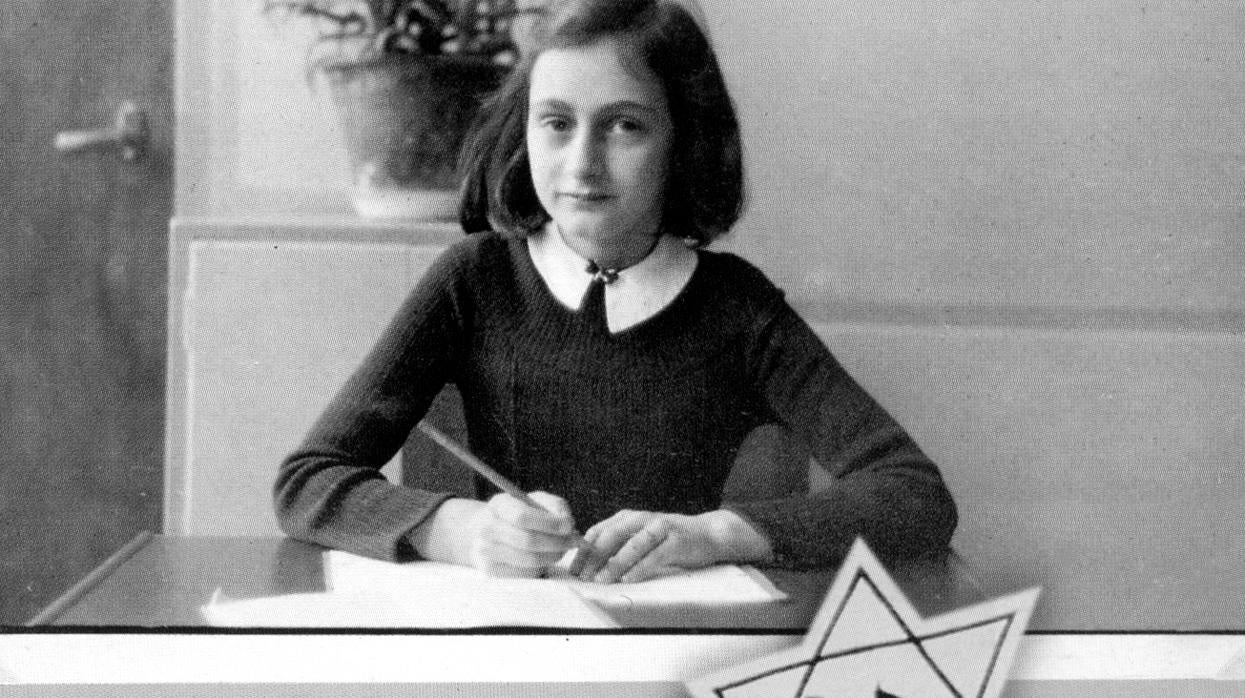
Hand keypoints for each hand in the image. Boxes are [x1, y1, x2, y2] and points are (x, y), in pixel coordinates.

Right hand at [465, 491, 576, 577]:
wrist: (490, 530)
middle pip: (527, 541)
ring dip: (553, 556)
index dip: (549, 523)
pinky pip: (526, 573)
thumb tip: (567, 525)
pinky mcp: (492, 570)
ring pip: (529, 560)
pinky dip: (542, 567)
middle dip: (557, 543)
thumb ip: (555, 506)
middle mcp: (487, 528)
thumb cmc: (521, 512)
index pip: (522, 517)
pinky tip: (545, 557)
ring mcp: (486, 551)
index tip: (569, 526)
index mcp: (498, 505)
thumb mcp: (536, 500)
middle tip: (572, 541)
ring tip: (562, 549)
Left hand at [571, 509, 765, 583]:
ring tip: (602, 579)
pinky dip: (640, 567)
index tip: (573, 569)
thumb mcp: (639, 538)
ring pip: (632, 544)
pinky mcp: (675, 540)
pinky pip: (654, 555)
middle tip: (584, 576)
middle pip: (611, 535)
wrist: (707, 534)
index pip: (598, 531)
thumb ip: (618, 546)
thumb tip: (589, 566)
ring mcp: (659, 527)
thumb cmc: (668, 540)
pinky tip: (629, 579)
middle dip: (595, 557)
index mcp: (628, 517)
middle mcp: (641, 518)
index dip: (584, 550)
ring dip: (614, 563)